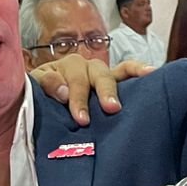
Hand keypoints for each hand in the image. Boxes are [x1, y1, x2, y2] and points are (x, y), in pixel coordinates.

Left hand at [29, 56, 151, 124]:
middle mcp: (83, 66)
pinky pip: (126, 71)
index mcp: (63, 68)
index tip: (81, 118)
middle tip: (109, 109)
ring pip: (111, 74)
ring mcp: (98, 73)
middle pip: (95, 76)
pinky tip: (152, 73)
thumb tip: (62, 91)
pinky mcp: (112, 79)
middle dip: (103, 93)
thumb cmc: (40, 95)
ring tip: (123, 102)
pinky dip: (138, 70)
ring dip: (117, 88)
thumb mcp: (34, 89)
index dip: (77, 99)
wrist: (42, 99)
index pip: (72, 81)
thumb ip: (43, 86)